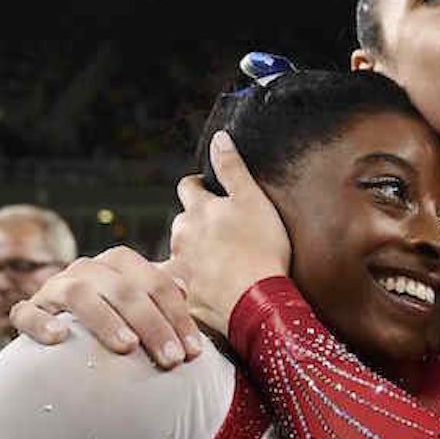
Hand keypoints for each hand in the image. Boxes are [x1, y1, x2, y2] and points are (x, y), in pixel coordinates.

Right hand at [8, 246, 202, 368]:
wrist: (64, 344)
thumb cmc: (117, 323)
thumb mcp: (143, 305)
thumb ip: (163, 291)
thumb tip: (184, 282)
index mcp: (118, 264)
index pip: (155, 283)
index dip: (178, 316)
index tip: (194, 352)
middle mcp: (86, 270)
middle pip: (123, 288)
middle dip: (152, 324)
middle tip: (171, 359)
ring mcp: (53, 289)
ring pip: (79, 293)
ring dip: (105, 319)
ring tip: (128, 347)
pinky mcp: (26, 312)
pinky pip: (26, 313)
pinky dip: (41, 322)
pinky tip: (60, 339)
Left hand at [170, 132, 290, 334]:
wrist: (256, 301)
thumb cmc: (261, 248)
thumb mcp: (253, 199)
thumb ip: (232, 168)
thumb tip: (218, 137)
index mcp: (198, 210)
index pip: (188, 187)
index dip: (199, 186)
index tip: (209, 191)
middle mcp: (182, 236)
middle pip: (182, 221)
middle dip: (195, 223)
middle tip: (218, 231)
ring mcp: (180, 267)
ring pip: (179, 252)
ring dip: (190, 252)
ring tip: (214, 262)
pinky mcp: (183, 295)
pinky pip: (177, 287)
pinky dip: (182, 285)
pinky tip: (195, 290)